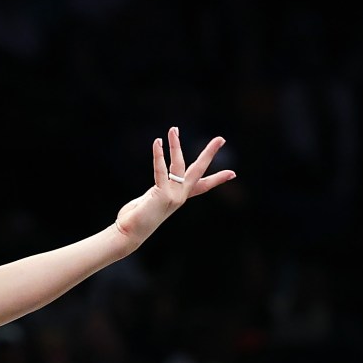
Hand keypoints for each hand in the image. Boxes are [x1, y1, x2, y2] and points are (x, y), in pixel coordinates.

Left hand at [114, 126, 235, 244]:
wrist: (130, 233)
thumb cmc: (137, 218)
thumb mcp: (152, 202)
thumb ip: (157, 194)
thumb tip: (152, 194)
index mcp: (179, 197)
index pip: (202, 186)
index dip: (217, 179)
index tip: (233, 174)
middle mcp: (179, 196)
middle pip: (199, 171)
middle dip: (210, 154)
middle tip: (221, 138)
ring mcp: (173, 196)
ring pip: (178, 165)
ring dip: (175, 145)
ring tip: (173, 129)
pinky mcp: (162, 195)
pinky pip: (161, 170)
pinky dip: (159, 155)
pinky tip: (158, 142)